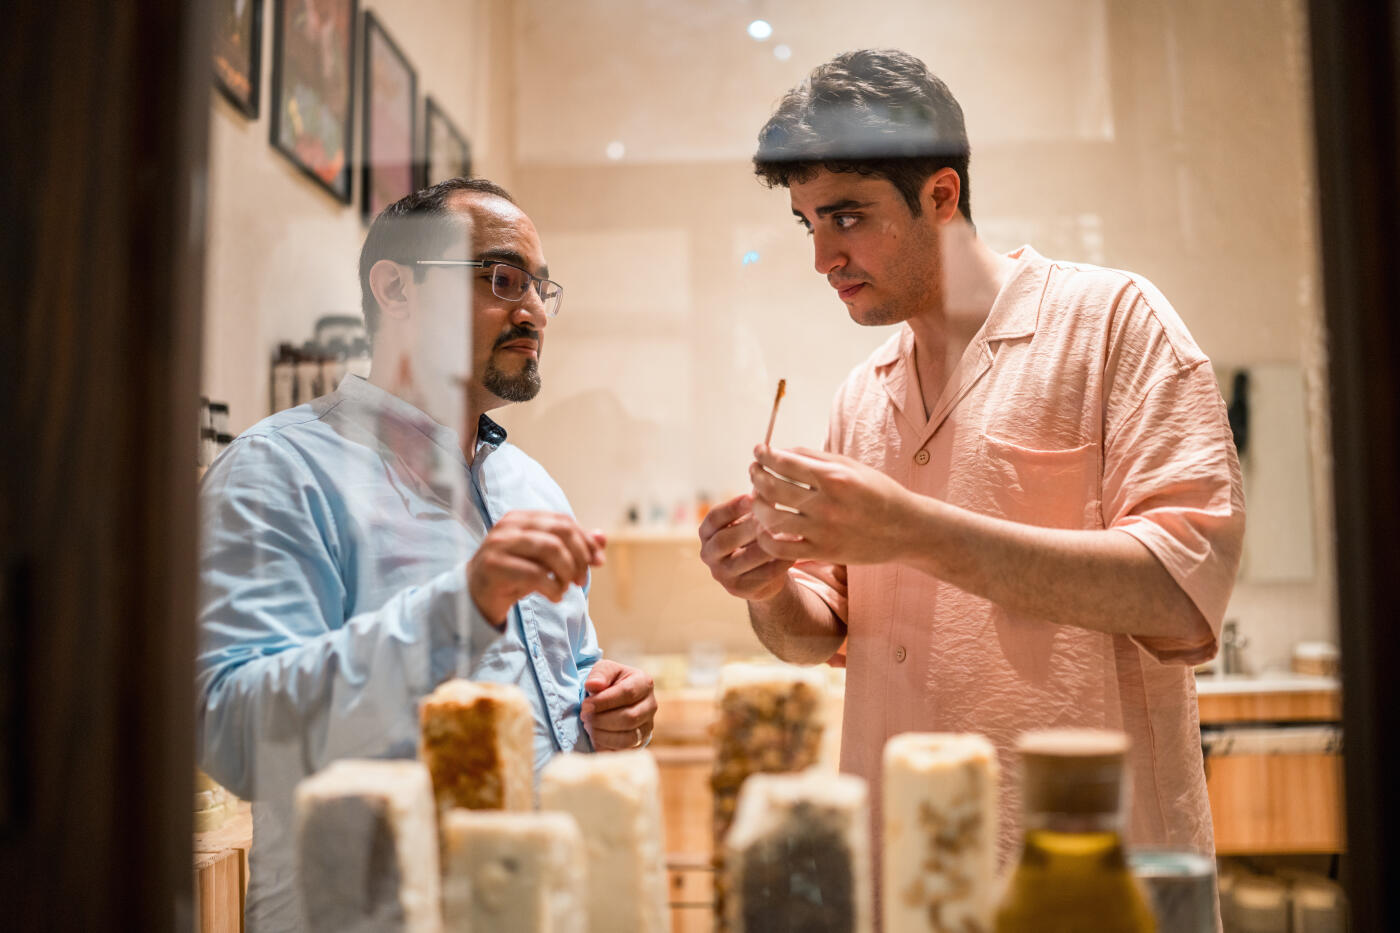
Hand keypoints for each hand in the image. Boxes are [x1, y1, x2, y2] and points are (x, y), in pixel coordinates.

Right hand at [467, 510, 604, 626]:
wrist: (476, 595)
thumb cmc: (514, 574)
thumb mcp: (544, 560)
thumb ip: (572, 546)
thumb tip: (602, 538)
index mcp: (522, 518)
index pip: (563, 521)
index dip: (585, 541)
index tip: (598, 562)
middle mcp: (509, 526)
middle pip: (560, 532)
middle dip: (579, 557)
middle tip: (582, 579)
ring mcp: (499, 544)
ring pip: (550, 549)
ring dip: (567, 572)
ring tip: (567, 587)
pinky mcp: (494, 566)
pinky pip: (535, 574)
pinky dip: (553, 587)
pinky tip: (555, 596)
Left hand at [581, 659, 656, 750]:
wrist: (615, 700)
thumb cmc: (609, 682)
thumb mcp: (604, 670)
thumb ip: (599, 674)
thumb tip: (593, 685)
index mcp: (644, 683)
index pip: (628, 693)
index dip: (604, 701)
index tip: (585, 705)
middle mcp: (651, 706)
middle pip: (629, 718)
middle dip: (601, 719)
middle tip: (584, 716)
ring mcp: (648, 727)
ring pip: (627, 738)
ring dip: (602, 734)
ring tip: (588, 726)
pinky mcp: (640, 743)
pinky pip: (623, 751)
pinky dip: (605, 746)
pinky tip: (594, 736)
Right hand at [698, 493, 794, 601]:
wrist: (760, 573)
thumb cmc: (755, 536)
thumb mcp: (751, 518)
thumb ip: (756, 501)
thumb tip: (766, 472)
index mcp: (706, 532)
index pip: (714, 517)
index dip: (733, 507)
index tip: (753, 497)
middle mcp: (709, 554)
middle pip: (725, 540)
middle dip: (748, 528)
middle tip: (770, 517)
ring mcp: (722, 575)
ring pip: (743, 560)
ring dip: (766, 547)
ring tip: (786, 534)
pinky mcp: (739, 590)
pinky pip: (760, 576)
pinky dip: (778, 564)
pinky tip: (794, 553)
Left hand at [749, 444, 914, 564]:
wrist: (906, 529)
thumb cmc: (878, 492)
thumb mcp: (852, 466)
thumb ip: (816, 458)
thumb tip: (781, 451)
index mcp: (835, 478)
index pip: (785, 462)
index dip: (765, 455)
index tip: (758, 452)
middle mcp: (827, 504)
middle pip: (773, 488)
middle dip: (757, 476)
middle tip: (754, 471)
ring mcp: (823, 531)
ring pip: (772, 518)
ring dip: (757, 505)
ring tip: (757, 498)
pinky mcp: (823, 553)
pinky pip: (780, 549)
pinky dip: (765, 538)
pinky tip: (764, 528)